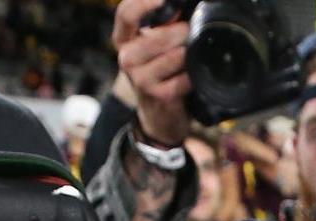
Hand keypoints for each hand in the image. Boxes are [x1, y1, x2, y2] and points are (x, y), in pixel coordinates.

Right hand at [113, 0, 190, 148]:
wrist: (159, 113)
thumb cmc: (159, 70)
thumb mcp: (153, 44)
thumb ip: (161, 23)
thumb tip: (177, 7)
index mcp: (123, 39)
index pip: (126, 13)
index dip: (144, 2)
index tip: (163, 0)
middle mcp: (126, 58)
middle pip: (157, 36)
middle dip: (181, 31)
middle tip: (192, 30)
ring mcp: (139, 79)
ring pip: (173, 57)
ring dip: (189, 52)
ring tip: (193, 52)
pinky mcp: (156, 96)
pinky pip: (183, 79)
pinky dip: (192, 75)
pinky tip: (193, 74)